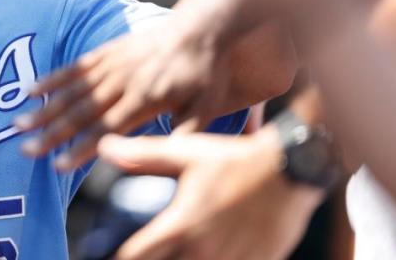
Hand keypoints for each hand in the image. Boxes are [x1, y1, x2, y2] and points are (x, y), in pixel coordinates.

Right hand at [16, 12, 232, 170]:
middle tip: (24, 150)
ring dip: (44, 109)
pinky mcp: (107, 51)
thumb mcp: (207, 106)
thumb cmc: (206, 72)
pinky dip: (52, 78)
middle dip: (50, 133)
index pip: (107, 128)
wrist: (201, 26)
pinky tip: (31, 91)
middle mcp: (122, 81)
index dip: (81, 148)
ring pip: (71, 90)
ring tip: (18, 124)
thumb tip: (167, 159)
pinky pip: (75, 66)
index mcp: (146, 99)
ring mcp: (112, 64)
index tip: (58, 166)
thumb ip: (186, 133)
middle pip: (81, 112)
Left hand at [99, 129, 323, 259]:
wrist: (292, 169)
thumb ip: (142, 156)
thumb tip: (104, 147)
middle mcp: (203, 252)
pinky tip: (209, 251)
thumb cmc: (233, 158)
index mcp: (180, 226)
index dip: (118, 259)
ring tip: (176, 251)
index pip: (134, 257)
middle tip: (147, 252)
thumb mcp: (185, 153)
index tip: (106, 256)